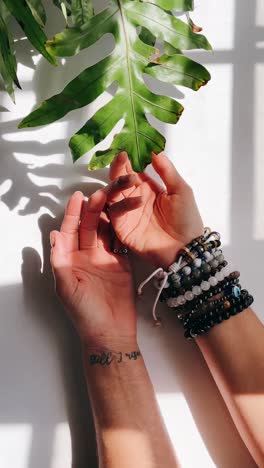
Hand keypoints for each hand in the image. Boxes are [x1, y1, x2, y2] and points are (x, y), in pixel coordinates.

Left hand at [50, 190, 137, 345]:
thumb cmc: (84, 313)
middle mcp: (87, 256)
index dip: (73, 213)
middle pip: (89, 227)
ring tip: (115, 199)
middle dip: (94, 209)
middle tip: (100, 192)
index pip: (70, 231)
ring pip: (106, 231)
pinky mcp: (122, 264)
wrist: (110, 332)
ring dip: (110, 216)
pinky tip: (126, 215)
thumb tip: (54, 234)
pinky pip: (121, 242)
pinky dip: (123, 229)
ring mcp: (106, 259)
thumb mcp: (65, 286)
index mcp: (71, 259)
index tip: (77, 197)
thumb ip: (60, 260)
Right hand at [107, 152, 203, 267]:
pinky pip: (115, 212)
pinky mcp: (122, 227)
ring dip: (118, 183)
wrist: (186, 248)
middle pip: (119, 180)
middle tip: (121, 158)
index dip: (127, 160)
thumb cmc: (187, 219)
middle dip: (118, 168)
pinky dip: (122, 204)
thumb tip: (155, 150)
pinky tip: (137, 199)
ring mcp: (127, 213)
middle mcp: (134, 198)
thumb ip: (167, 171)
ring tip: (130, 178)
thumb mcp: (181, 190)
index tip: (125, 147)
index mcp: (147, 188)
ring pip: (113, 194)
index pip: (132, 170)